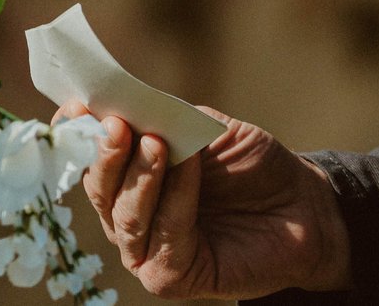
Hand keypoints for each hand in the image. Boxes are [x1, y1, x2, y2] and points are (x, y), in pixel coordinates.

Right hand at [69, 104, 351, 298]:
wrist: (302, 205)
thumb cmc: (250, 165)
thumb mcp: (206, 128)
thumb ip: (165, 118)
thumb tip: (123, 101)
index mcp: (129, 177)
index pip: (89, 158)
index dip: (77, 132)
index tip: (77, 105)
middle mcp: (129, 216)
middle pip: (99, 189)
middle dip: (105, 155)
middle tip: (116, 125)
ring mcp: (147, 250)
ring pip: (126, 216)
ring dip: (140, 176)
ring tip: (156, 142)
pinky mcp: (170, 277)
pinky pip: (164, 237)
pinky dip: (175, 198)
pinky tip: (188, 166)